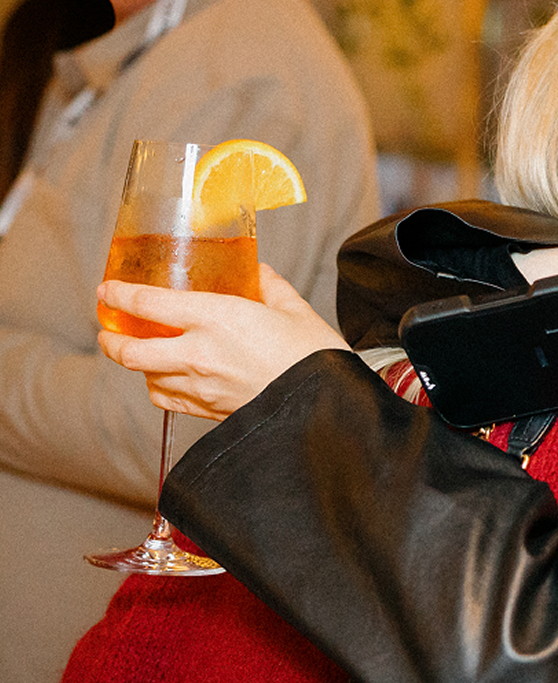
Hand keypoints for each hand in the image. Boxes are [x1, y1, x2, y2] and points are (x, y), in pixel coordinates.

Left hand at [97, 262, 348, 420]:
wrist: (324, 406)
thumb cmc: (314, 356)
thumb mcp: (295, 309)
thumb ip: (271, 287)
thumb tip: (259, 272)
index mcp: (217, 317)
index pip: (149, 304)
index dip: (119, 295)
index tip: (107, 289)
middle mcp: (198, 353)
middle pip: (130, 350)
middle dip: (110, 339)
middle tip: (108, 330)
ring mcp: (199, 386)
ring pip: (145, 377)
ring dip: (136, 364)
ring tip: (139, 353)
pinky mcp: (207, 410)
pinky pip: (165, 399)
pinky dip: (157, 387)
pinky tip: (165, 379)